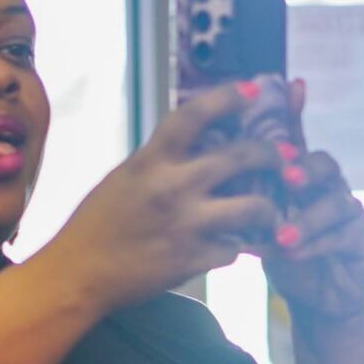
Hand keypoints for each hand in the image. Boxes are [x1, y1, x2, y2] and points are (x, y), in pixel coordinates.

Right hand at [32, 83, 285, 311]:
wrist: (79, 273)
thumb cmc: (99, 222)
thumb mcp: (127, 176)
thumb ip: (163, 160)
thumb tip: (200, 141)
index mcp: (152, 160)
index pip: (195, 114)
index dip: (229, 96)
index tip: (254, 90)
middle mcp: (173, 186)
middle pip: (241, 156)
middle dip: (272, 154)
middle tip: (284, 157)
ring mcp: (186, 225)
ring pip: (254, 207)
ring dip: (268, 209)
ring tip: (268, 211)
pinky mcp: (193, 260)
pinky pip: (236, 250)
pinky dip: (238, 248)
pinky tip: (232, 246)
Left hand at [262, 83, 363, 347]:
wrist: (313, 300)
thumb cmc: (284, 254)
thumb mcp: (256, 219)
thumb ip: (245, 188)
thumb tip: (210, 150)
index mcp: (300, 175)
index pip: (296, 138)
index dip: (296, 111)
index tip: (291, 86)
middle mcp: (327, 187)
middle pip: (324, 163)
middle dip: (306, 168)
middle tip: (287, 179)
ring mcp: (348, 212)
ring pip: (336, 202)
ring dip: (308, 219)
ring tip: (283, 236)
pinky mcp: (361, 240)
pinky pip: (343, 236)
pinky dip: (317, 245)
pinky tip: (295, 255)